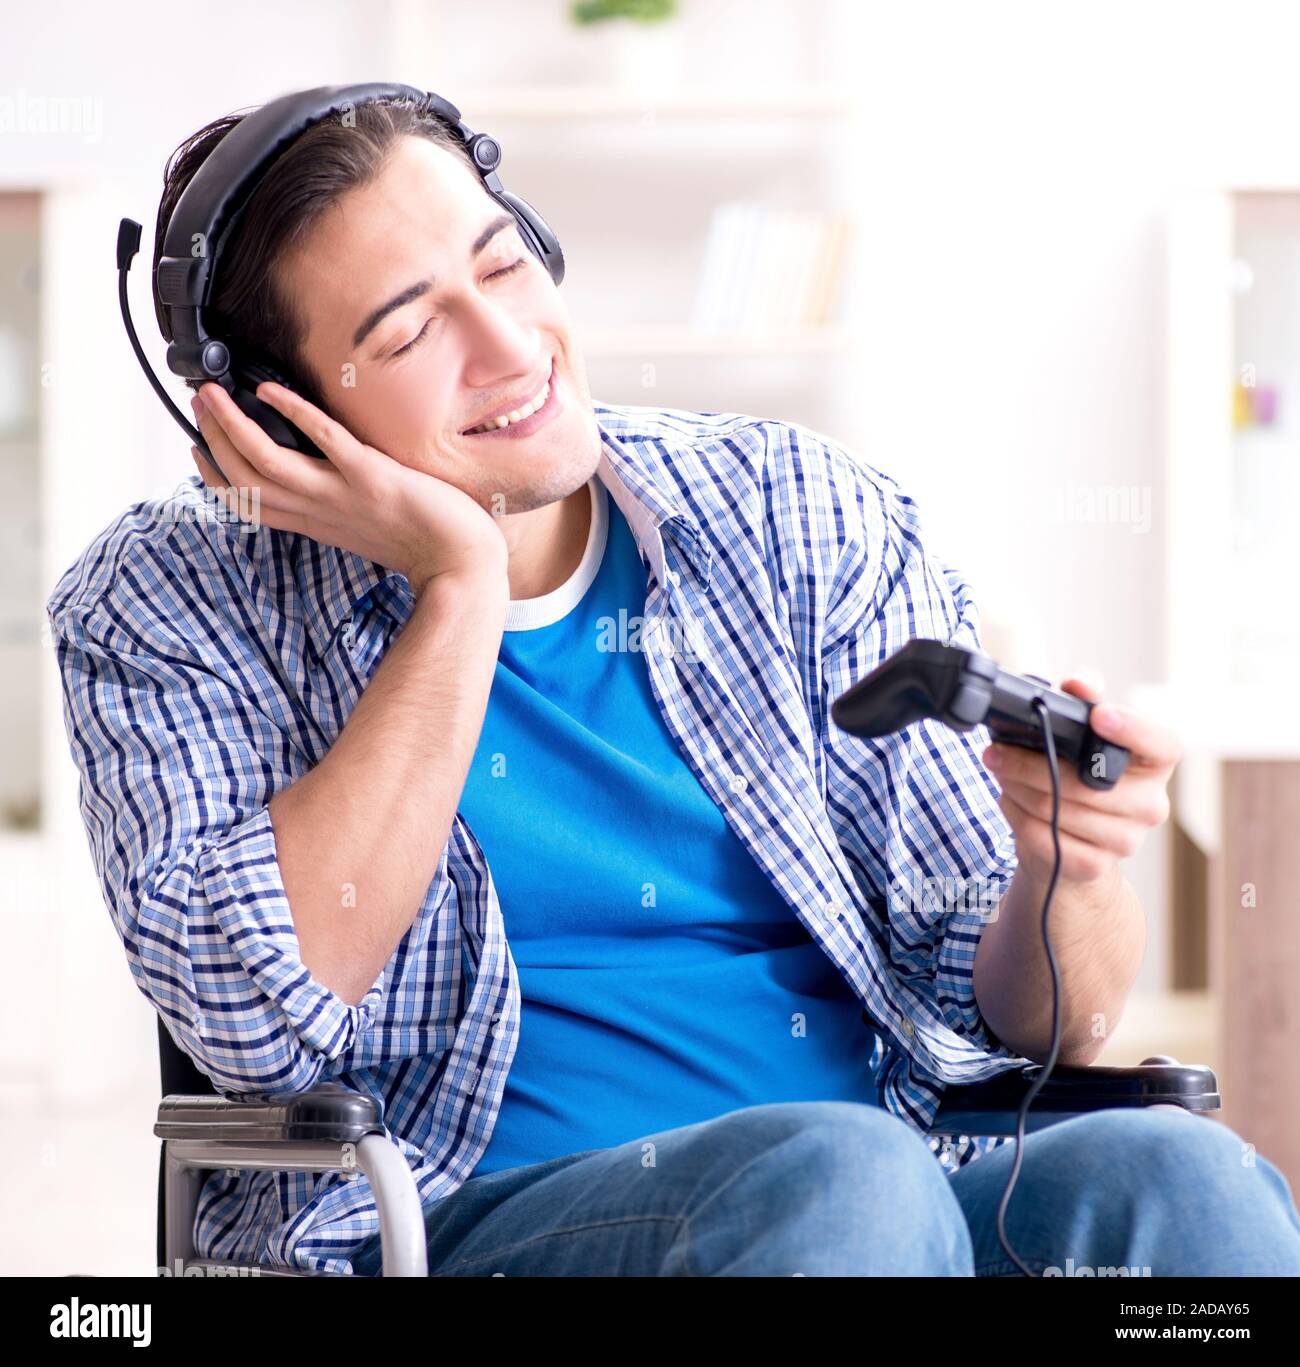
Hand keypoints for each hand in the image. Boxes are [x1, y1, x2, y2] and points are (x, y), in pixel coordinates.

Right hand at [188, 381, 506, 595]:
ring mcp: (344, 494)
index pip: (248, 504)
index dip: (215, 476)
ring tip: (214, 394)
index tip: (197, 447)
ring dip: (234, 426)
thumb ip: (334, 507)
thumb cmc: (422, 545)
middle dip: (214, 440)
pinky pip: (328, 441)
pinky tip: (271, 390)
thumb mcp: (362, 529)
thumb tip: (318, 479)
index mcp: (316, 523)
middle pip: (246, 480)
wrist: (462, 566)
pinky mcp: (374, 478)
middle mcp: (321, 511)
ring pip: (268, 463)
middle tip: (198, 404)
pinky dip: (295, 414)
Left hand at [980, 670, 1180, 888]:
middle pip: (1083, 783)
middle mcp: (1151, 804)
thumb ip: (1084, 700)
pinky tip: (1009, 800)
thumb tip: (1078, 683)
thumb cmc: (1080, 776)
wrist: (1074, 843)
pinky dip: (1016, 815)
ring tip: (999, 772)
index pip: (1161, 743)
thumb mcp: (1084, 734)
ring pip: (1055, 809)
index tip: (1099, 714)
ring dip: (1015, 787)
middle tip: (994, 752)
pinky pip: (1043, 837)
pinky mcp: (1095, 865)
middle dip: (1028, 764)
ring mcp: (1127, 840)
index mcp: (1155, 764)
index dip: (1133, 729)